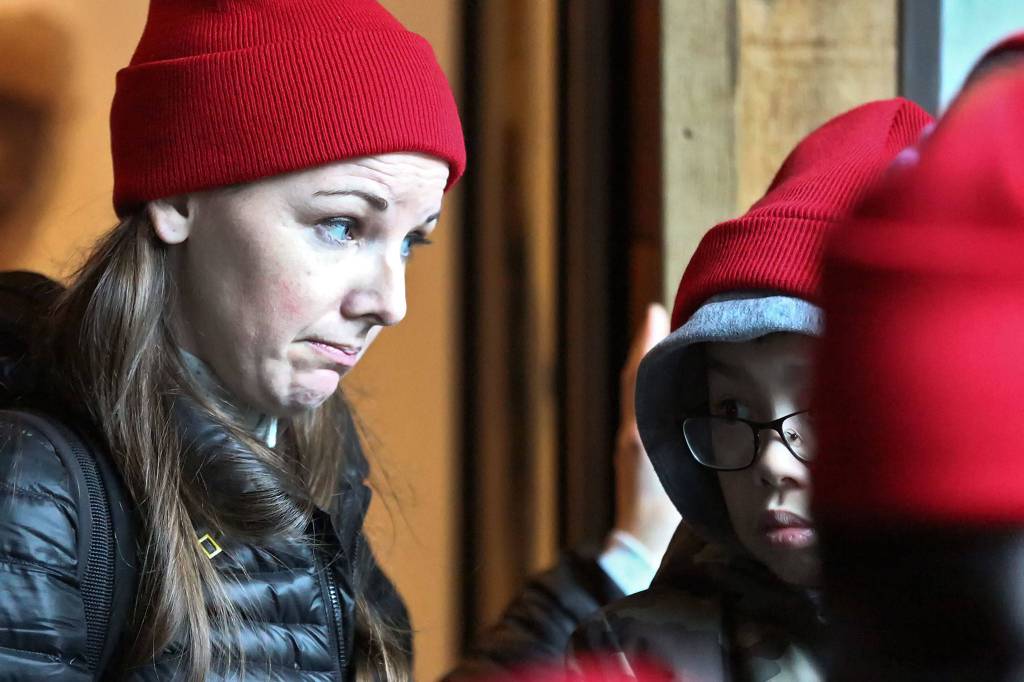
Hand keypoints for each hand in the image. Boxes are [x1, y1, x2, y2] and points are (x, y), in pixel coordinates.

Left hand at [613, 304, 680, 563]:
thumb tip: (720, 416)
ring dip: (647, 364)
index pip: (638, 379)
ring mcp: (628, 442)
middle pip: (634, 379)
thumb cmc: (661, 522)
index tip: (654, 311)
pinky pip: (638, 407)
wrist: (635, 549)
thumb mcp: (681, 483)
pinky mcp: (632, 453)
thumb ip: (698, 452)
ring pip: (635, 392)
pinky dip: (648, 386)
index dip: (647, 344)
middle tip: (659, 313)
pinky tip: (664, 382)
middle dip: (647, 346)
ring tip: (664, 337)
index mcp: (638, 435)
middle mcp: (629, 432)